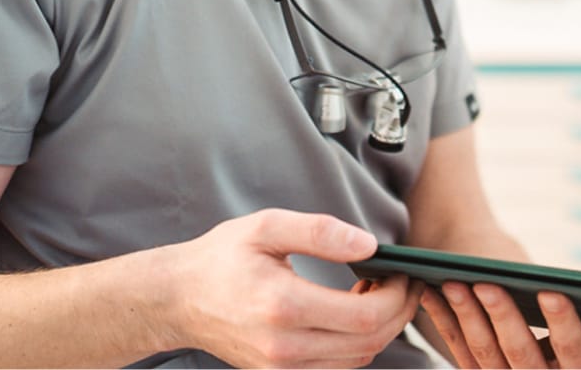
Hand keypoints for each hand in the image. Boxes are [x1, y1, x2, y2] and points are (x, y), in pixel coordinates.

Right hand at [168, 208, 421, 367]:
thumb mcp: (268, 226)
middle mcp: (284, 348)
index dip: (397, 296)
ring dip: (381, 329)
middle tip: (401, 279)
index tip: (402, 271)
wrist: (178, 299)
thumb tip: (369, 244)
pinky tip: (352, 312)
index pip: (366, 316)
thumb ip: (321, 232)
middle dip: (398, 312)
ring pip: (357, 361)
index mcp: (283, 306)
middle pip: (369, 344)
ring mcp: (281, 369)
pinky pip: (336, 369)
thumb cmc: (222, 257)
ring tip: (375, 291)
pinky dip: (357, 344)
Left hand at [419, 280, 580, 368]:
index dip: (562, 326)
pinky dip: (442, 322)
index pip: (572, 356)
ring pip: (479, 356)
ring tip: (457, 281)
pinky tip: (431, 289)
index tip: (552, 291)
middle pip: (517, 357)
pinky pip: (455, 353)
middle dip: (500, 319)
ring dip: (464, 318)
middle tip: (486, 282)